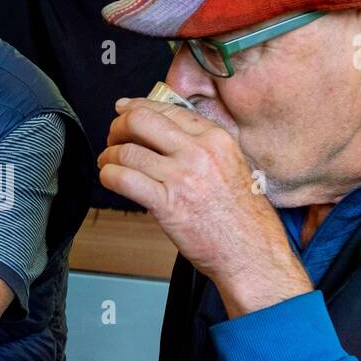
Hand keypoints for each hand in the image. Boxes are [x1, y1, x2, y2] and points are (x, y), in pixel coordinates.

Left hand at [98, 98, 311, 317]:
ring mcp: (182, 176)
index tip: (125, 112)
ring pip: (127, 151)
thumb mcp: (231, 166)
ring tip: (108, 163)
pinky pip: (123, 178)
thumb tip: (164, 130)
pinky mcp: (167, 203)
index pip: (167, 109)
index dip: (138, 108)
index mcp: (217, 138)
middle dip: (119, 126)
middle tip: (114, 137)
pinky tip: (110, 179)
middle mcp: (199, 151)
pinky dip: (108, 176)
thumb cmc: (243, 218)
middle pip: (141, 120)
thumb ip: (201, 146)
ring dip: (109, 155)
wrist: (252, 253)